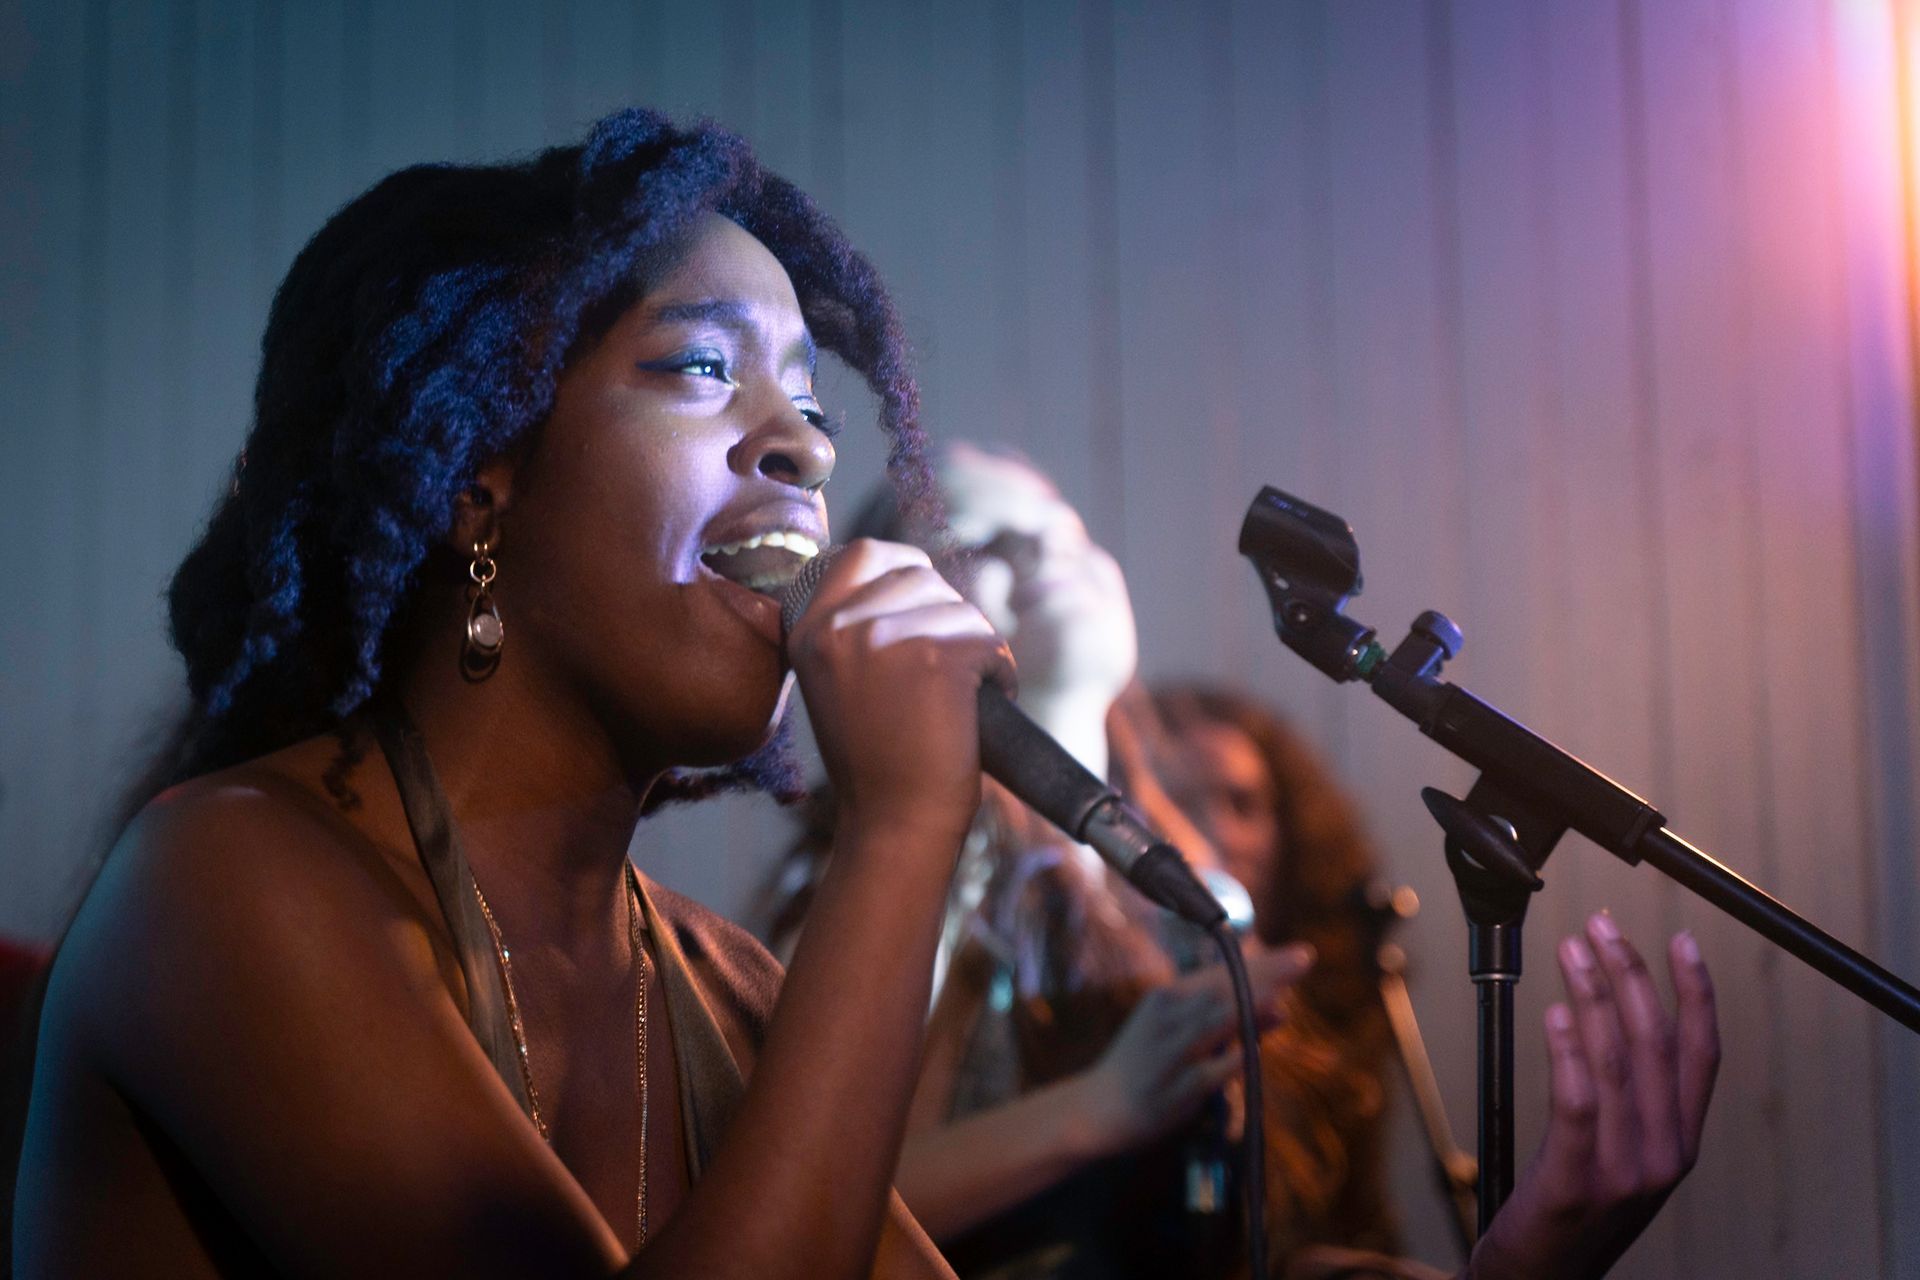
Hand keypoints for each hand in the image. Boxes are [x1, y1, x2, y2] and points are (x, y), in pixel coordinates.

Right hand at [786, 538, 1013, 847]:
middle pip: (919, 576)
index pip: (862, 554)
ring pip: (959, 609)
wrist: (893, 823)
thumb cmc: (875, 761)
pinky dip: (1000, 674)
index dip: (904, 568)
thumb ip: (857, 627)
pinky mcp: (934, 656)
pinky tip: (980, 709)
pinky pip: (988, 642)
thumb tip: (912, 575)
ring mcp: (884, 636)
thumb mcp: (838, 681)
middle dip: (946, 616)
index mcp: (808, 629)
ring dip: (976, 649)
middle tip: (946, 673)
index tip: (923, 600)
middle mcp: (838, 624)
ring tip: (961, 699)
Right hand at [1068, 942, 1312, 1158]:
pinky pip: (1214, 1070)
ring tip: (1282, 995)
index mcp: (1168, 998)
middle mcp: (1169, 1017)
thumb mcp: (1174, 1031)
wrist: (1097, 1108)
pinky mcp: (1179, 1088)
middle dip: (1266, 974)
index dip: (1261, 963)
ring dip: (1252, 1006)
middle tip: (1304, 958)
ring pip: (1218, 1021)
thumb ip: (1222, 1019)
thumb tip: (1280, 1006)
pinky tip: (1257, 1050)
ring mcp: (1173, 1052)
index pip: (1221, 974)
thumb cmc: (1143, 1065)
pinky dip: (1236, 1057)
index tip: (1297, 955)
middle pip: (1224, 990)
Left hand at [1467, 916, 1719, 1279]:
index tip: (1680, 940)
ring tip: (1572, 951)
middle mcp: (1664, 1154)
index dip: (1695, 993)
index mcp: (1680, 1142)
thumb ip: (1631, 1099)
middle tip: (1600, 926)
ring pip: (1614, 1062)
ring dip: (1593, 995)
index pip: (1700, 1054)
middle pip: (1655, 1044)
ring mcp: (1623, 1172)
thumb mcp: (1621, 1152)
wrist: (1542, 1279)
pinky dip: (1570, 1052)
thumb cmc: (1572, 1208)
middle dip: (1630, 974)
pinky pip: (1578, 1104)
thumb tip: (1616, 1014)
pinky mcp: (1574, 1182)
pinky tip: (1557, 1012)